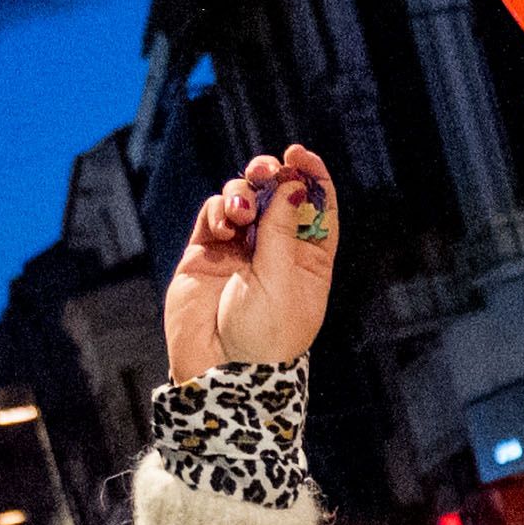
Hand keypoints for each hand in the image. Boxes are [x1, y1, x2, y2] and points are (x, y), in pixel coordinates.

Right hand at [163, 144, 338, 383]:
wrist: (220, 369)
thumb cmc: (264, 335)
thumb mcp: (282, 280)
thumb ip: (281, 229)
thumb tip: (292, 184)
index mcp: (310, 260)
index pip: (316, 207)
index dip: (310, 177)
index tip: (300, 155)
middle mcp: (276, 251)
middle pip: (277, 196)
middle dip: (271, 176)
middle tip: (264, 170)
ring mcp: (241, 250)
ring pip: (244, 199)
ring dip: (243, 194)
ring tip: (241, 213)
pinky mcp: (207, 253)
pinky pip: (214, 215)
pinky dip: (219, 210)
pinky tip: (224, 225)